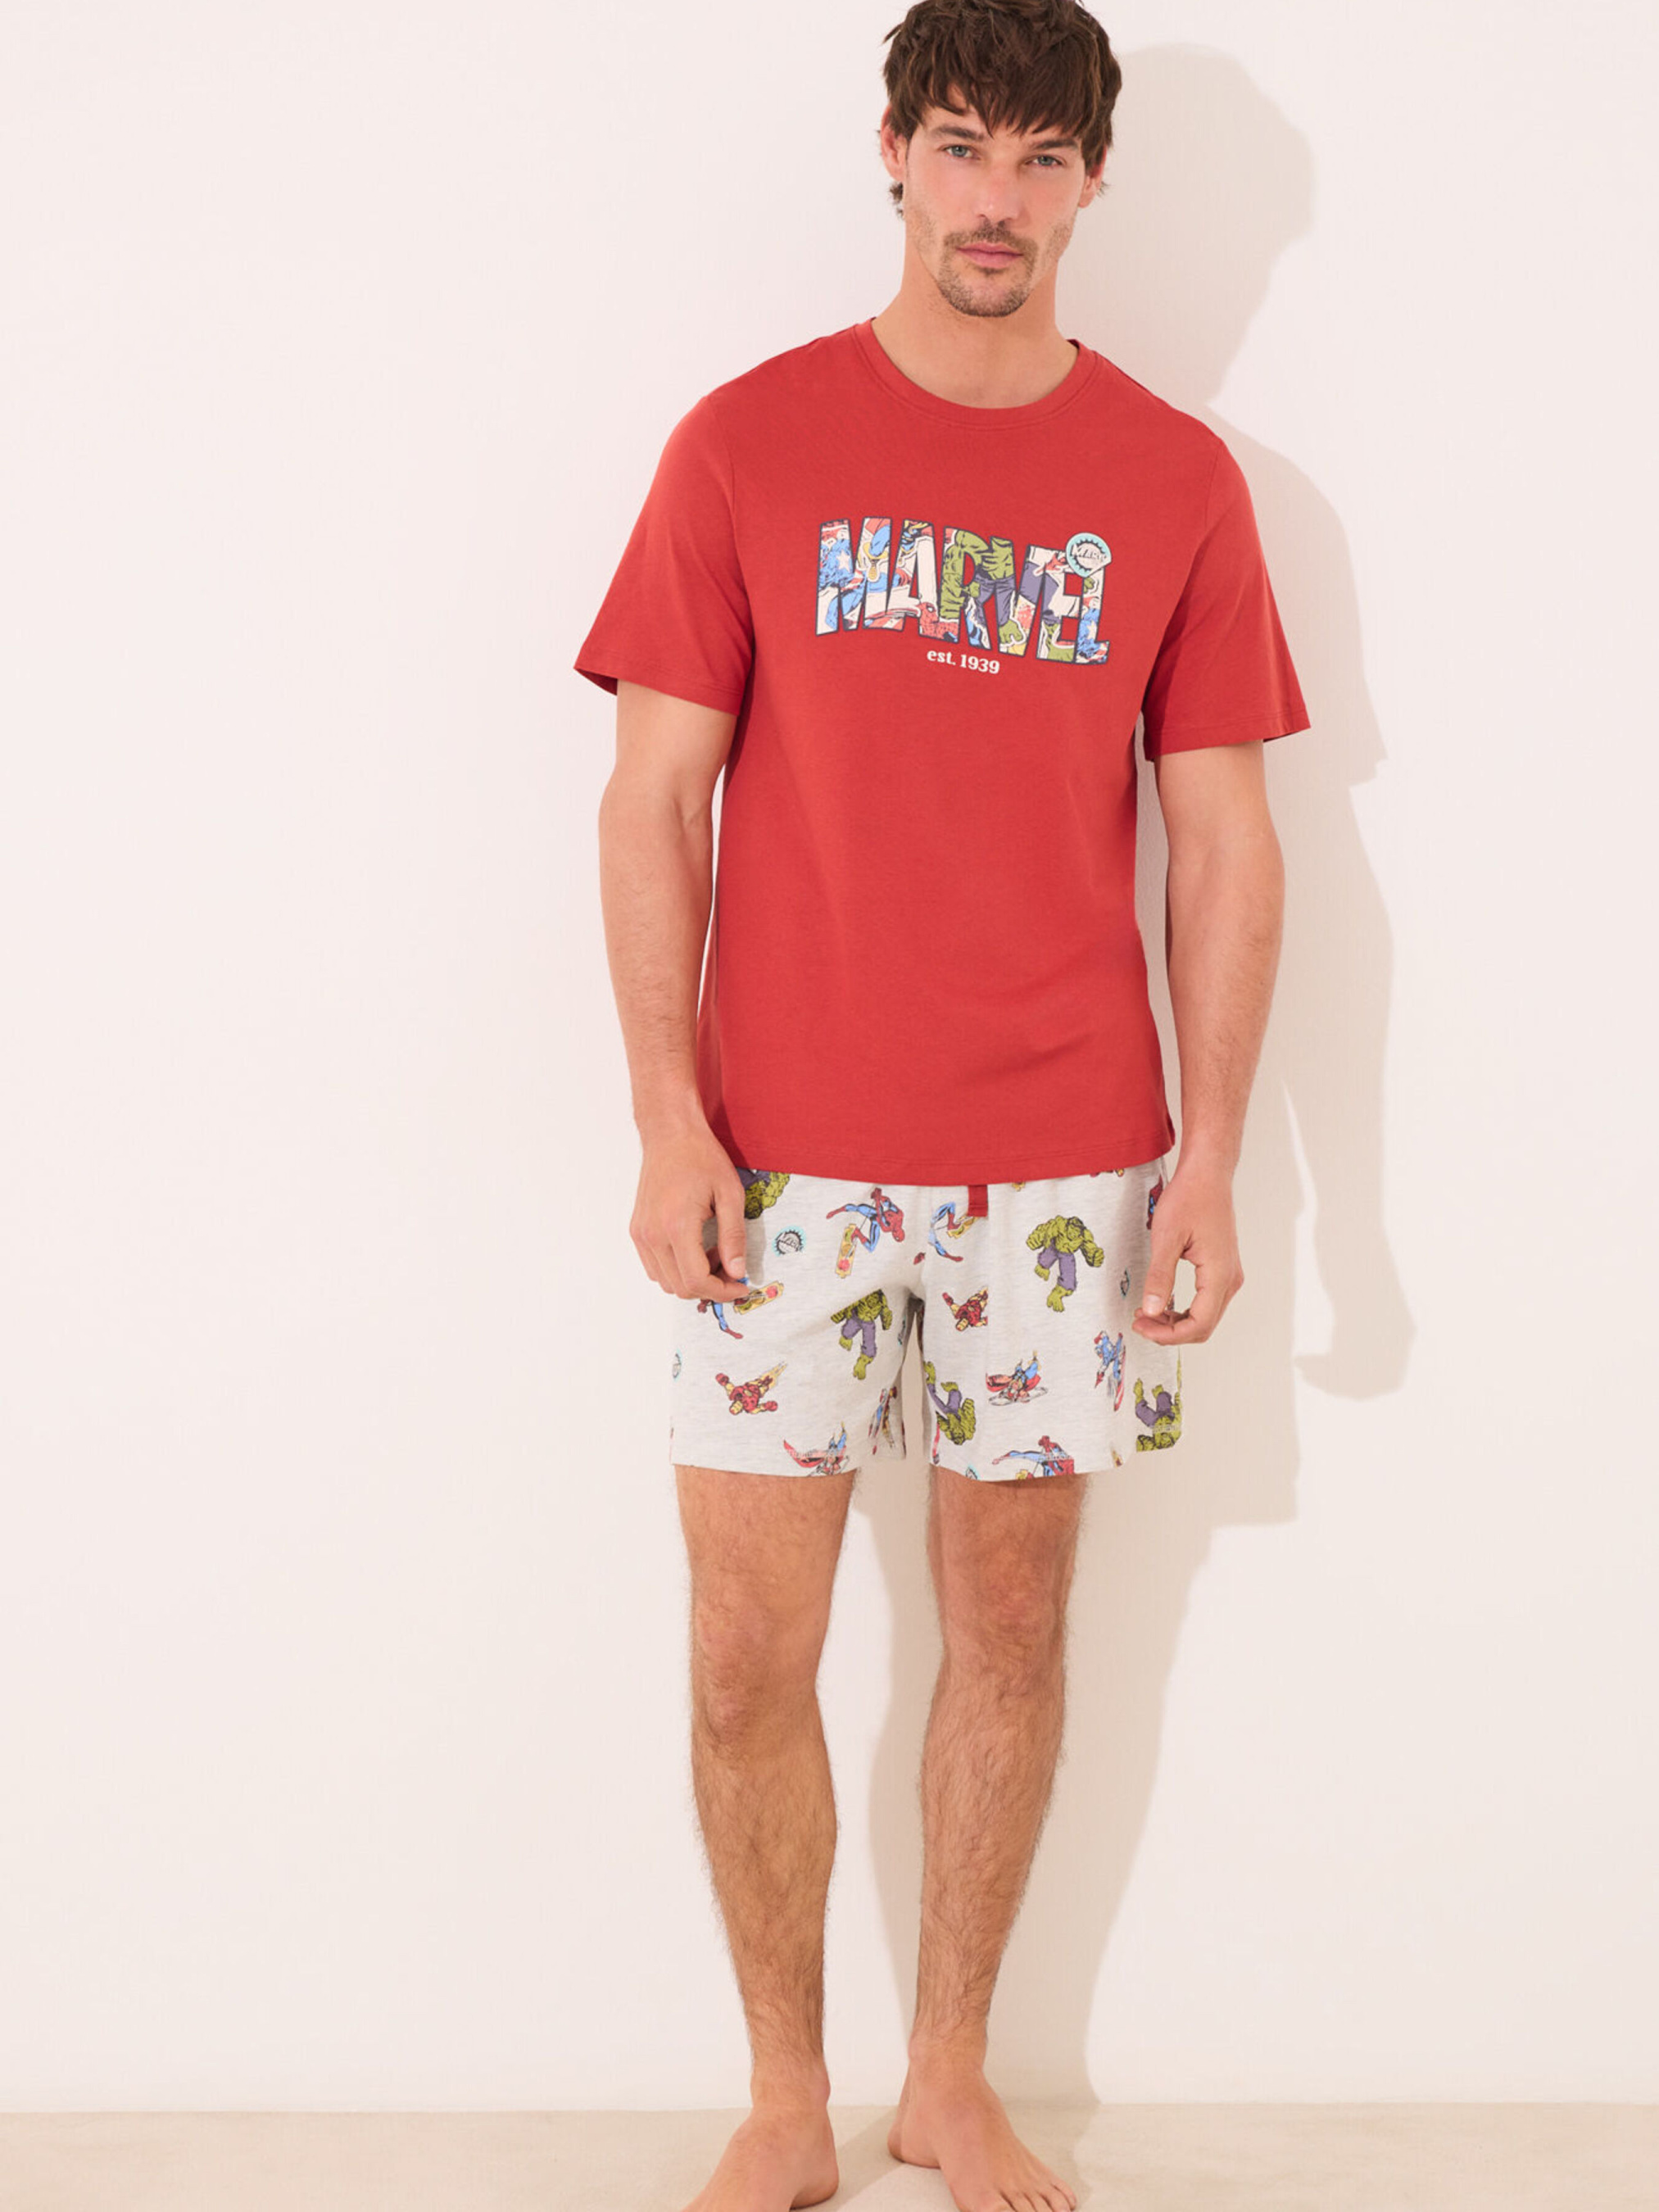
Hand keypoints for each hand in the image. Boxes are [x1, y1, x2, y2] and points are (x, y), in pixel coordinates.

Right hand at [630, 1122, 752, 1301]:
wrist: (670, 1136)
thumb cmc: (700, 1157)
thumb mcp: (730, 1194)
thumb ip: (734, 1237)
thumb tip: (737, 1271)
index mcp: (677, 1225)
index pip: (696, 1280)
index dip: (723, 1291)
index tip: (741, 1286)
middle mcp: (653, 1234)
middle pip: (680, 1287)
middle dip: (710, 1287)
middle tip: (731, 1269)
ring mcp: (641, 1234)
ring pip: (665, 1282)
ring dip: (692, 1279)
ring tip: (713, 1254)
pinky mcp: (637, 1231)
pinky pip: (655, 1267)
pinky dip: (676, 1269)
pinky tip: (695, 1249)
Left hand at [1130, 1154, 1242, 1343]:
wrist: (1208, 1175)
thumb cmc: (1189, 1199)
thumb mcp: (1166, 1237)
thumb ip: (1160, 1277)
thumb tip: (1152, 1311)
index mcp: (1219, 1275)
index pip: (1199, 1325)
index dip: (1168, 1334)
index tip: (1141, 1326)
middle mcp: (1230, 1279)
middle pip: (1204, 1326)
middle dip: (1170, 1331)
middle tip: (1139, 1321)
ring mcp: (1229, 1275)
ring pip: (1206, 1316)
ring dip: (1177, 1321)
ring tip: (1146, 1312)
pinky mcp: (1222, 1269)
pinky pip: (1207, 1302)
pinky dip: (1185, 1309)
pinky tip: (1162, 1301)